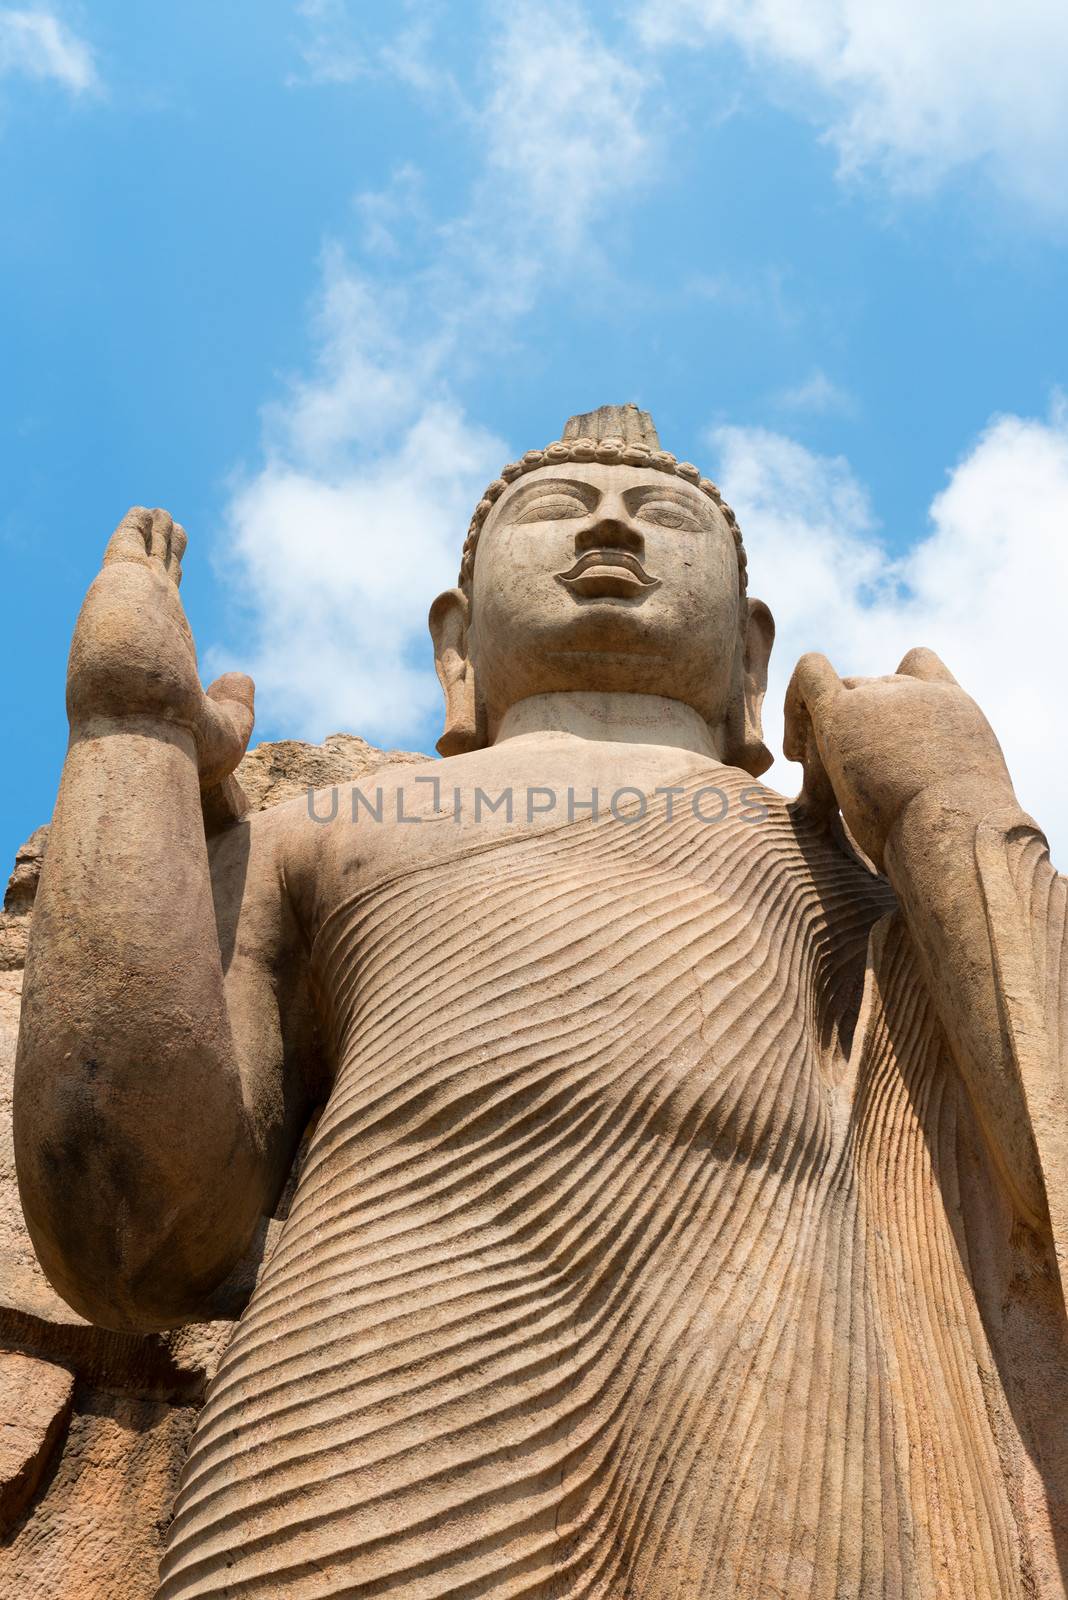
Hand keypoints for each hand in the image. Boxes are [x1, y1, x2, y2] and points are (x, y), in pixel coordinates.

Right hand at [67, 507, 253, 788]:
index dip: (171, 593)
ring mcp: (129, 606)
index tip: (175, 574)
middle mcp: (141, 630)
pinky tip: (147, 510)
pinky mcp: (120, 584)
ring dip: (151, 534)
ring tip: (161, 513)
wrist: (137, 732)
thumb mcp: (223, 730)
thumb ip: (236, 703)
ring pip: (140, 557)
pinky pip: (127, 544)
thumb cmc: (175, 745)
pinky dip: (136, 526)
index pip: (164, 620)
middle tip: (171, 529)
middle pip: (152, 583)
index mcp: (158, 660)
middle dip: (162, 556)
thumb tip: (242, 675)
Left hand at [784, 647, 1016, 870]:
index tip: (880, 738)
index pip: (919, 667)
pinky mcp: (841, 713)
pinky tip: (792, 753)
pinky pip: (810, 675)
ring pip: (840, 689)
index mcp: (954, 709)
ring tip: (811, 771)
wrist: (955, 831)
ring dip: (821, 726)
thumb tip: (916, 812)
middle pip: (869, 686)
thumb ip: (936, 779)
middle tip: (837, 777)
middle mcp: (917, 692)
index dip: (891, 691)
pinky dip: (793, 704)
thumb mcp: (962, 798)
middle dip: (850, 721)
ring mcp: (879, 698)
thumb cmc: (962, 837)